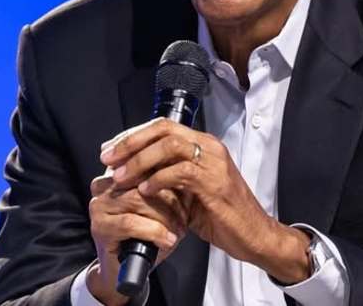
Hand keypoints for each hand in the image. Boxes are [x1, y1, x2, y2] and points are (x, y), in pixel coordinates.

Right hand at [85, 169, 187, 304]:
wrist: (125, 270)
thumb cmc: (147, 236)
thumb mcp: (163, 206)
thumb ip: (171, 187)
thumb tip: (191, 172)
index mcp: (120, 172)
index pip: (148, 162)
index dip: (171, 175)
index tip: (190, 189)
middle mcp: (105, 184)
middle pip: (144, 179)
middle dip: (171, 198)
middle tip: (186, 215)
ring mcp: (99, 204)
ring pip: (138, 199)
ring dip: (165, 216)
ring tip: (178, 229)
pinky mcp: (99, 226)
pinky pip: (130, 222)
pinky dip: (154, 232)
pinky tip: (167, 240)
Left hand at [101, 118, 311, 283]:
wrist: (255, 236)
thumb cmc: (222, 216)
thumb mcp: (190, 193)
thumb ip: (169, 179)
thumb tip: (134, 175)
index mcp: (203, 145)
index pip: (163, 126)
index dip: (133, 135)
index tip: (110, 150)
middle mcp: (209, 147)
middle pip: (163, 129)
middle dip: (130, 142)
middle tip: (107, 158)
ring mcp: (214, 163)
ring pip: (170, 146)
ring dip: (140, 160)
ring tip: (120, 176)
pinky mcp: (215, 182)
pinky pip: (180, 172)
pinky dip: (158, 179)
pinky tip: (144, 191)